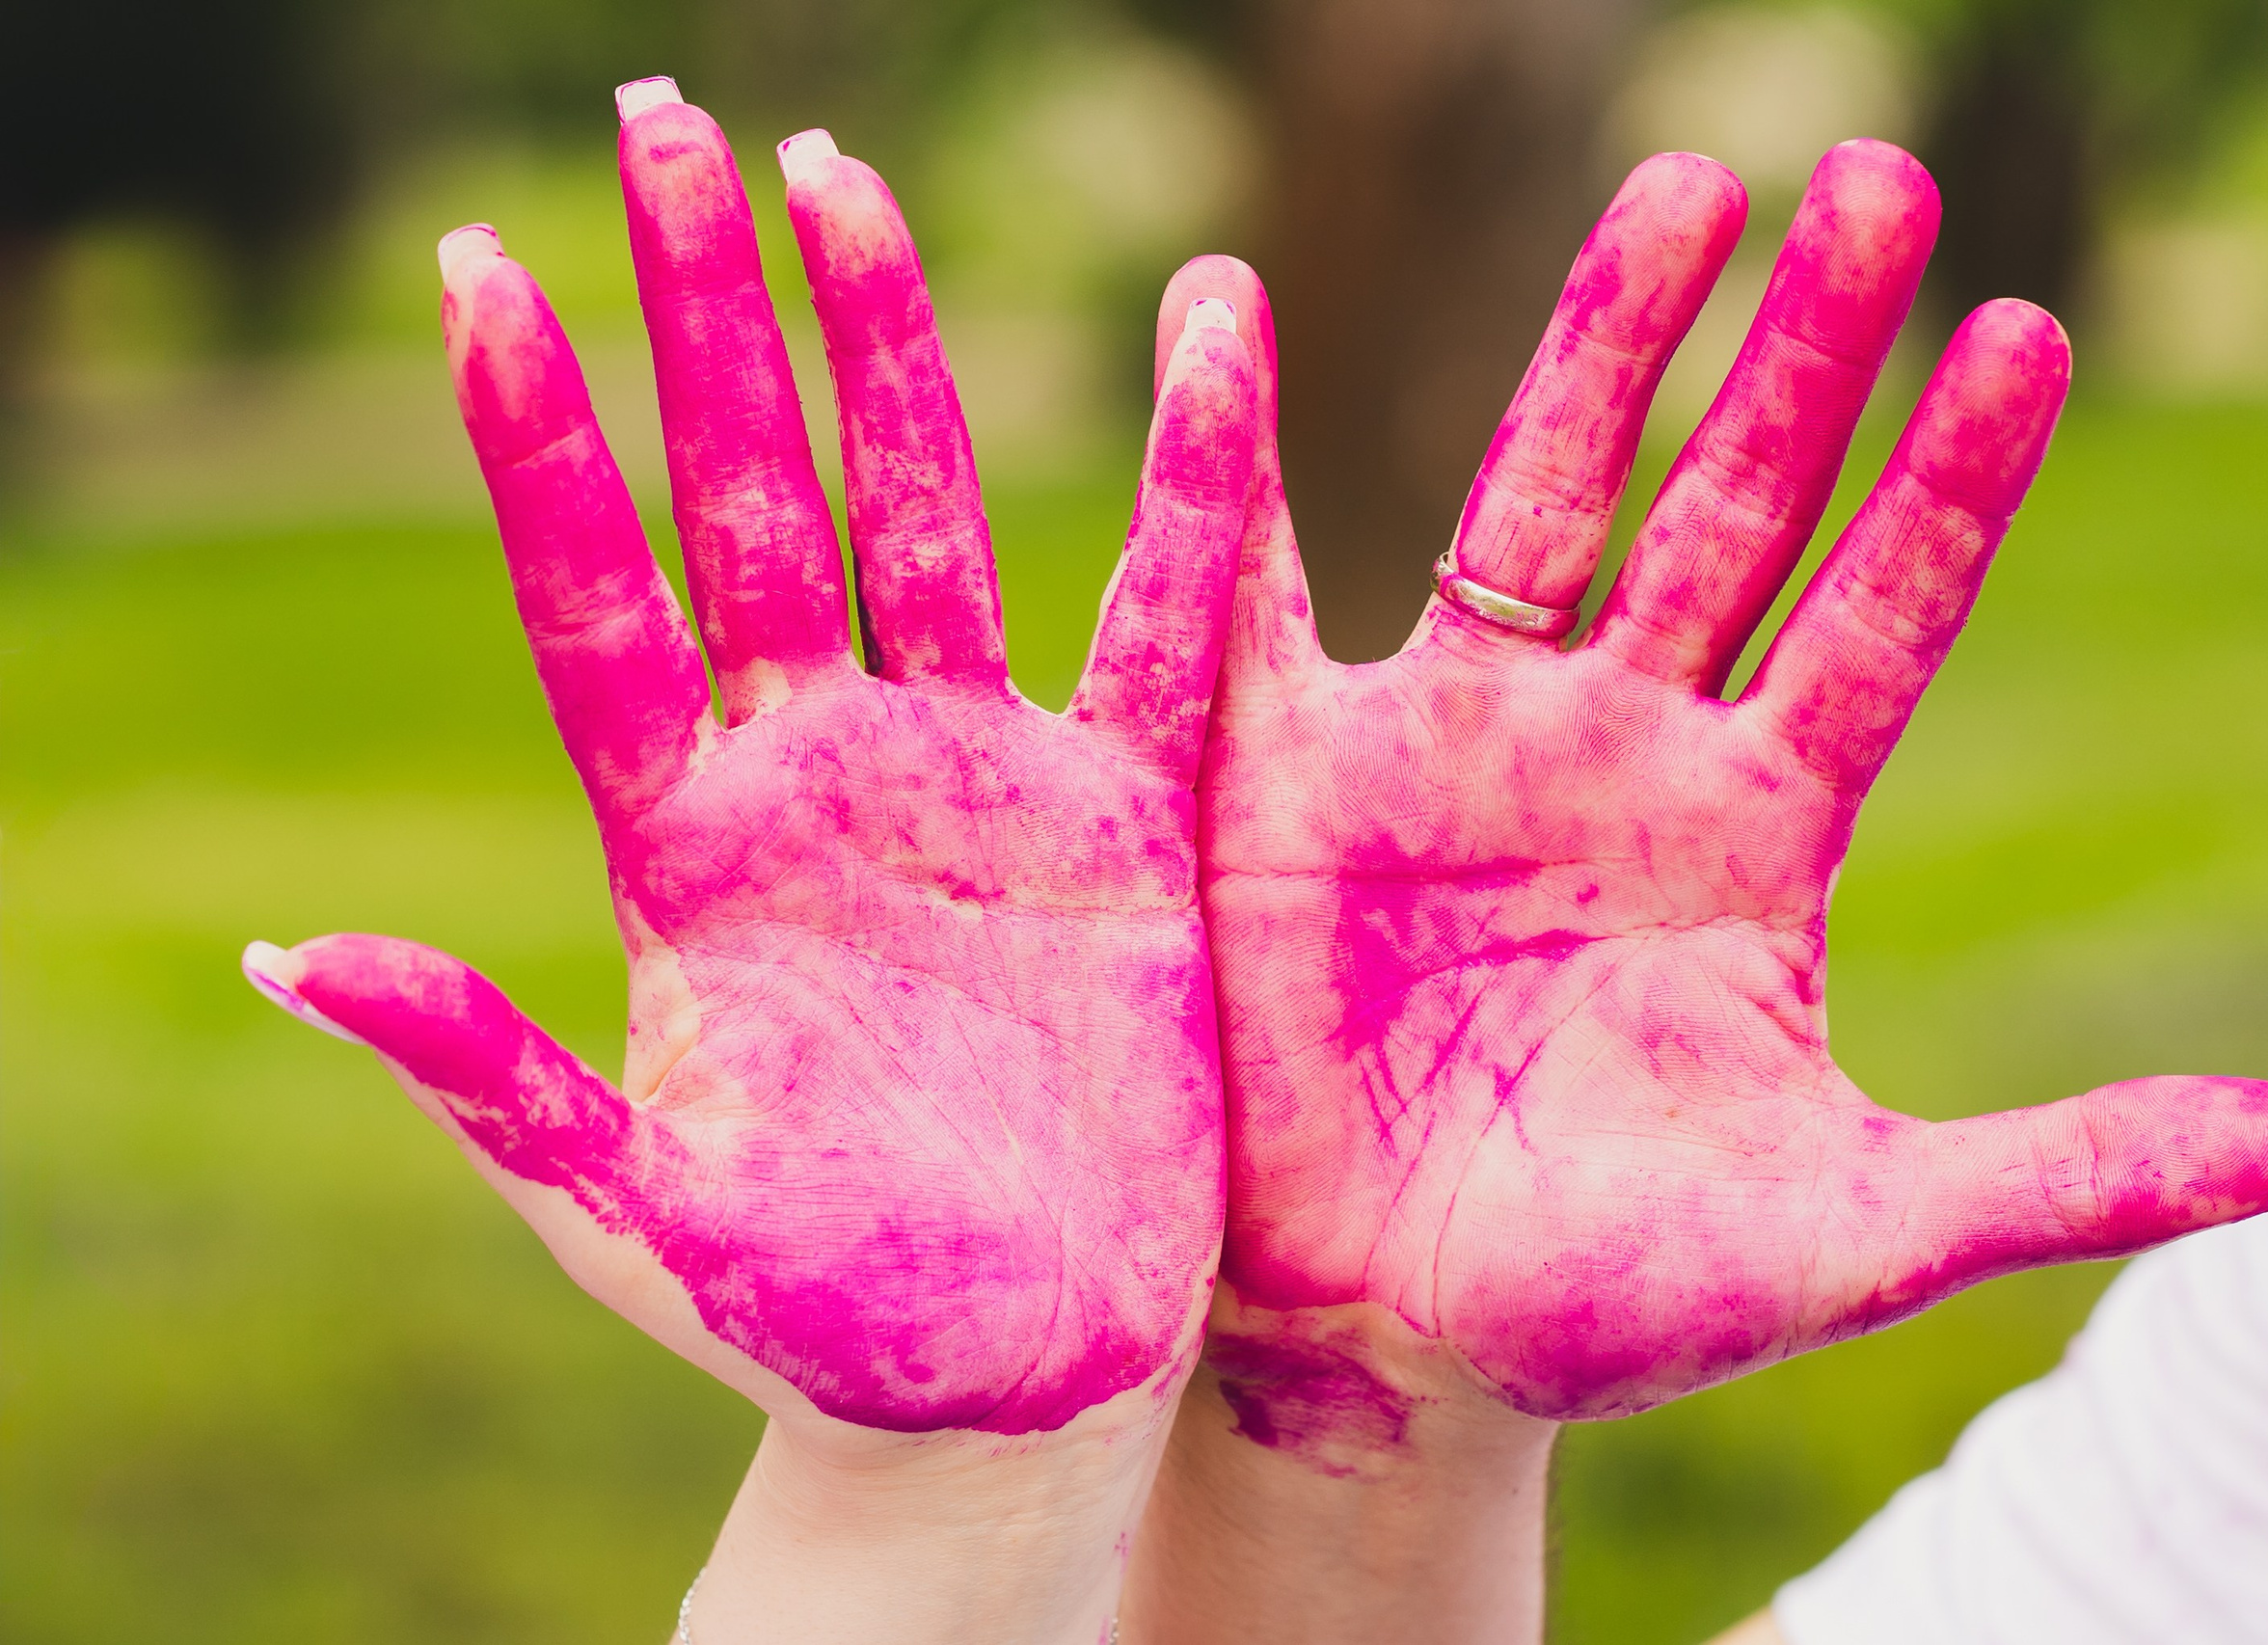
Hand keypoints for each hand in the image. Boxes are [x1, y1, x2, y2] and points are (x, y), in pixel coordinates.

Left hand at [242, 80, 1254, 1640]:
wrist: (1000, 1384)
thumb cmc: (808, 1327)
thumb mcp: (637, 1219)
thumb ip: (502, 1083)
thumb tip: (301, 962)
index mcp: (693, 855)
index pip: (599, 605)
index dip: (540, 442)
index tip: (483, 275)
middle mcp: (824, 780)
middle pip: (752, 504)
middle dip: (705, 319)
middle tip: (667, 122)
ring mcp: (971, 783)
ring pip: (926, 519)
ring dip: (884, 348)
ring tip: (833, 175)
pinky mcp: (1116, 822)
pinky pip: (1164, 627)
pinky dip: (1197, 487)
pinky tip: (1214, 332)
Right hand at [1125, 141, 2267, 1639]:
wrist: (1378, 1347)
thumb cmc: (1606, 1302)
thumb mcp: (1850, 1234)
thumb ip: (2066, 1173)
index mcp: (1753, 837)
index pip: (1875, 619)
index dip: (1949, 485)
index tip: (2029, 330)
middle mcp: (1613, 756)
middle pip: (1727, 513)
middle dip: (1807, 356)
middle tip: (1884, 181)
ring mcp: (1452, 746)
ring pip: (1538, 502)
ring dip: (1610, 348)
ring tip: (1694, 187)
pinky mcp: (1288, 776)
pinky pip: (1257, 592)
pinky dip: (1235, 455)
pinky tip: (1227, 307)